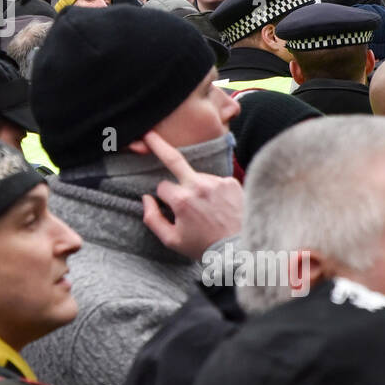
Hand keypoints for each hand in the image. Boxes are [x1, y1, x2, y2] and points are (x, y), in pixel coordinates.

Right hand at [139, 130, 242, 258]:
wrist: (239, 250)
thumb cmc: (204, 247)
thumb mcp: (172, 241)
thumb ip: (152, 219)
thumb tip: (145, 198)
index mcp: (182, 200)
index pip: (162, 187)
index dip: (164, 198)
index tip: (171, 208)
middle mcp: (199, 186)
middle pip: (174, 159)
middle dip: (159, 145)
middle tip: (149, 134)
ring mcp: (217, 182)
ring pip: (196, 177)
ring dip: (196, 186)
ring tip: (208, 209)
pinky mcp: (231, 182)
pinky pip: (215, 180)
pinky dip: (213, 190)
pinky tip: (220, 205)